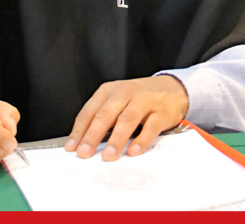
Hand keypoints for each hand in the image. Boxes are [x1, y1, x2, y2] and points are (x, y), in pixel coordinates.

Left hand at [65, 75, 188, 161]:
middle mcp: (125, 93)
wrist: (171, 88)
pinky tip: (133, 151)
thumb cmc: (138, 98)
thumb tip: (85, 144)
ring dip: (116, 139)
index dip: (80, 130)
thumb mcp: (117, 101)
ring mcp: (144, 101)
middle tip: (85, 152)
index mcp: (109, 91)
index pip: (90, 111)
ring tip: (108, 155)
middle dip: (93, 135)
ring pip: (127, 119)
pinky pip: (150, 127)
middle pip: (106, 114)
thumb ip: (102, 118)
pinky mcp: (161, 112)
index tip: (72, 147)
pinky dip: (141, 140)